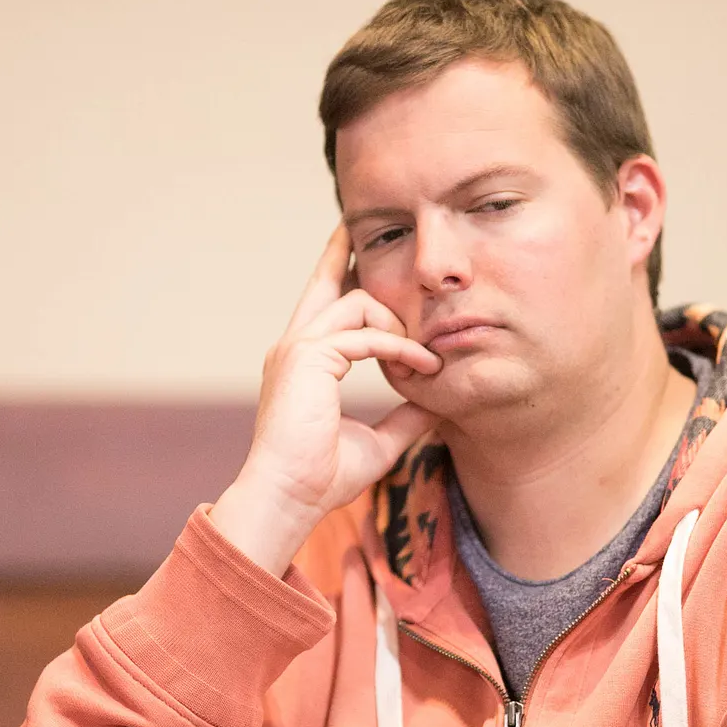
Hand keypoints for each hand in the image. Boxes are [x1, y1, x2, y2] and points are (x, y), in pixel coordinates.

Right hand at [211, 225, 441, 574]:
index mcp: (301, 362)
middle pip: (324, 282)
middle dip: (345, 250)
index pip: (323, 307)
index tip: (361, 258)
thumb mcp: (378, 441)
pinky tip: (423, 365)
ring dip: (400, 326)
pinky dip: (399, 348)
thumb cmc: (323, 477)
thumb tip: (436, 404)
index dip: (342, 277)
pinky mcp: (307, 357)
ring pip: (357, 303)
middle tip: (363, 227)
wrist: (289, 498)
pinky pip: (365, 334)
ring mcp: (296, 348)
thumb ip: (404, 416)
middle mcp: (293, 346)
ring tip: (425, 358)